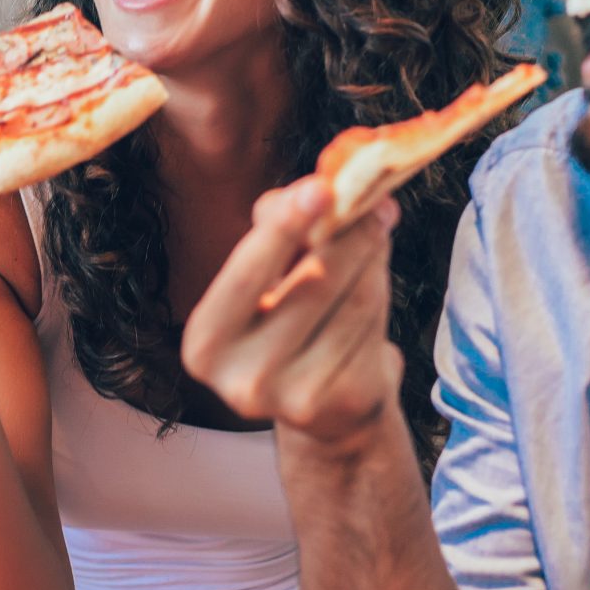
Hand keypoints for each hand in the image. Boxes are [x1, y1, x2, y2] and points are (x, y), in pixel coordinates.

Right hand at [181, 178, 402, 446]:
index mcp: (206, 342)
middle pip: (315, 282)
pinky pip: (377, 325)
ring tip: (371, 242)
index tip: (321, 188)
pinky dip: (383, 293)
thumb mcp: (263, 272)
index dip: (283, 231)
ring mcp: (297, 399)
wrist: (323, 403)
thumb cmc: (284, 317)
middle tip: (374, 202)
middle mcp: (244, 380)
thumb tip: (326, 187)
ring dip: (371, 260)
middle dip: (351, 234)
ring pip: (356, 299)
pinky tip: (374, 288)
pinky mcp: (346, 402)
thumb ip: (277, 222)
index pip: (246, 277)